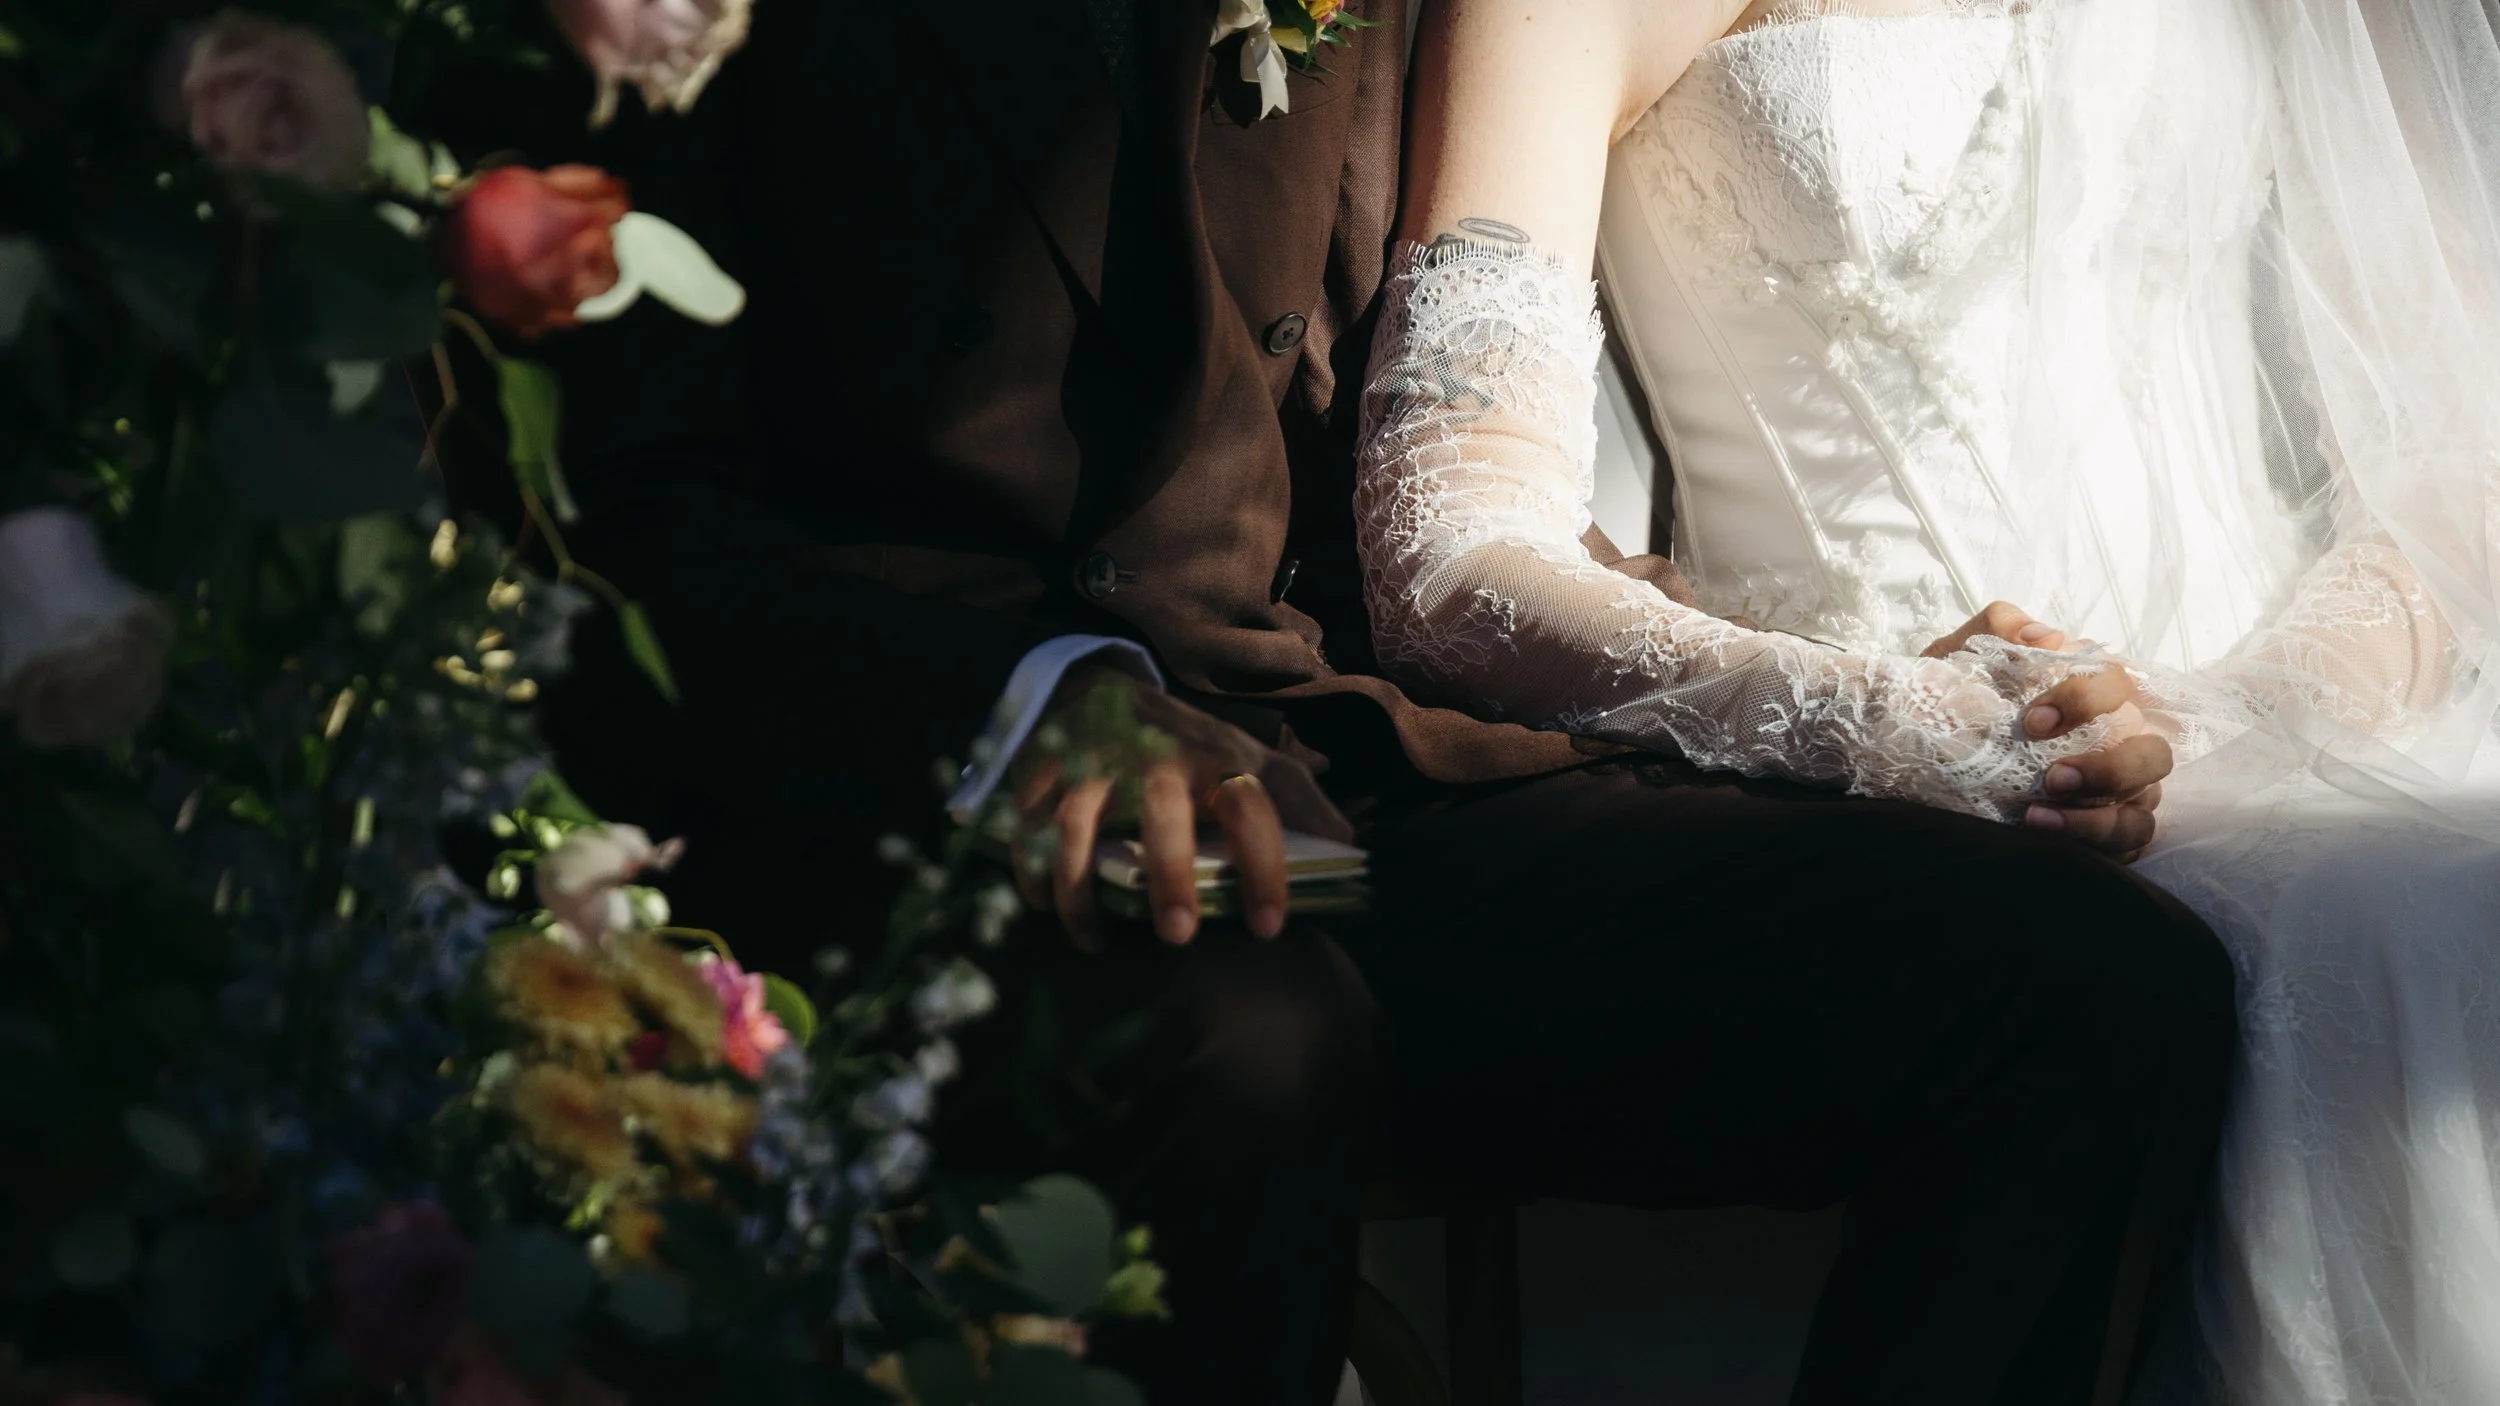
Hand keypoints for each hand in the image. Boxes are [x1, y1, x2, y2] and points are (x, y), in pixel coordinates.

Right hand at [1009, 667, 1350, 949]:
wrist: (1102, 686)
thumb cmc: (1189, 745)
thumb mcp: (1248, 760)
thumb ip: (1299, 802)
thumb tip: (1352, 850)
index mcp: (1215, 759)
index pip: (1252, 808)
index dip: (1266, 866)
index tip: (1271, 927)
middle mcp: (1155, 758)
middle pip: (1163, 813)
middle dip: (1170, 875)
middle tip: (1178, 936)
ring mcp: (1093, 763)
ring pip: (1080, 826)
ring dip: (1083, 888)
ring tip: (1096, 944)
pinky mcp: (1042, 771)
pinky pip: (1027, 828)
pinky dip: (1032, 872)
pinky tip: (1045, 908)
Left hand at [1923, 600, 2167, 860]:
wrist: (1909, 756)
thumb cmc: (1946, 702)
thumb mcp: (1956, 658)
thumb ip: (1996, 628)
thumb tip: (2041, 636)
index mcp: (2090, 694)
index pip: (2119, 685)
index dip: (2088, 700)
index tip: (2034, 720)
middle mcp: (2115, 740)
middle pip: (2152, 751)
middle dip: (2110, 767)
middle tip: (2052, 777)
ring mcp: (2117, 789)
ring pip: (2146, 801)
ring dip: (2100, 814)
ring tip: (2037, 815)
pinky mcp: (2106, 829)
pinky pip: (2129, 840)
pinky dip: (2093, 840)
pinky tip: (2044, 833)